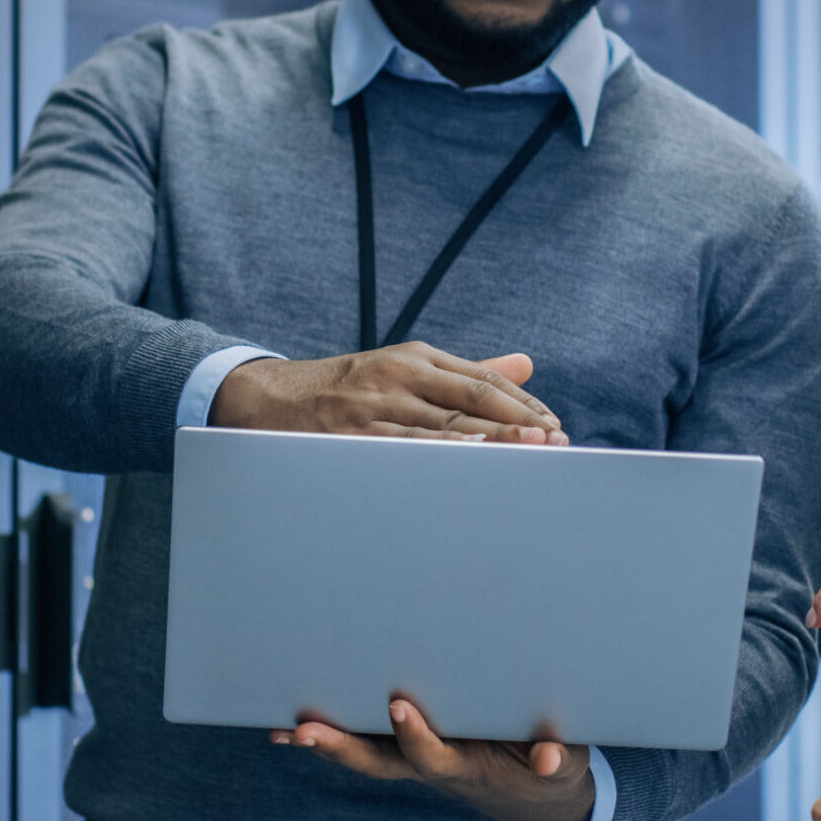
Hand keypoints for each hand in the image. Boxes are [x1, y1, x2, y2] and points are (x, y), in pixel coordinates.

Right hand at [210, 344, 569, 444]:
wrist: (264, 399)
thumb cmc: (346, 390)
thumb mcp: (402, 368)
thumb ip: (466, 372)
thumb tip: (526, 365)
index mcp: (415, 358)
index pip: (483, 380)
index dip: (523, 404)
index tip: (555, 427)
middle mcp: (397, 376)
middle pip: (470, 401)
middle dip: (517, 423)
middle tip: (556, 443)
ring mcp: (372, 407)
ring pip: (441, 426)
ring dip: (489, 442)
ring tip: (529, 454)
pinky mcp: (349, 437)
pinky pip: (400, 450)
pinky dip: (436, 456)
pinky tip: (466, 463)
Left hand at [271, 698, 595, 820]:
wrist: (535, 790)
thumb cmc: (548, 764)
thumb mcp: (562, 763)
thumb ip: (555, 757)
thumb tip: (545, 758)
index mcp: (465, 766)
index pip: (433, 755)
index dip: (415, 736)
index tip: (399, 706)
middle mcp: (430, 765)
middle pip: (378, 763)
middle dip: (341, 748)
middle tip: (304, 731)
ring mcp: (414, 758)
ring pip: (363, 753)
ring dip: (324, 743)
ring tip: (282, 729)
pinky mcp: (408, 746)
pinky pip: (363, 742)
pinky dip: (328, 737)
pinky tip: (287, 728)